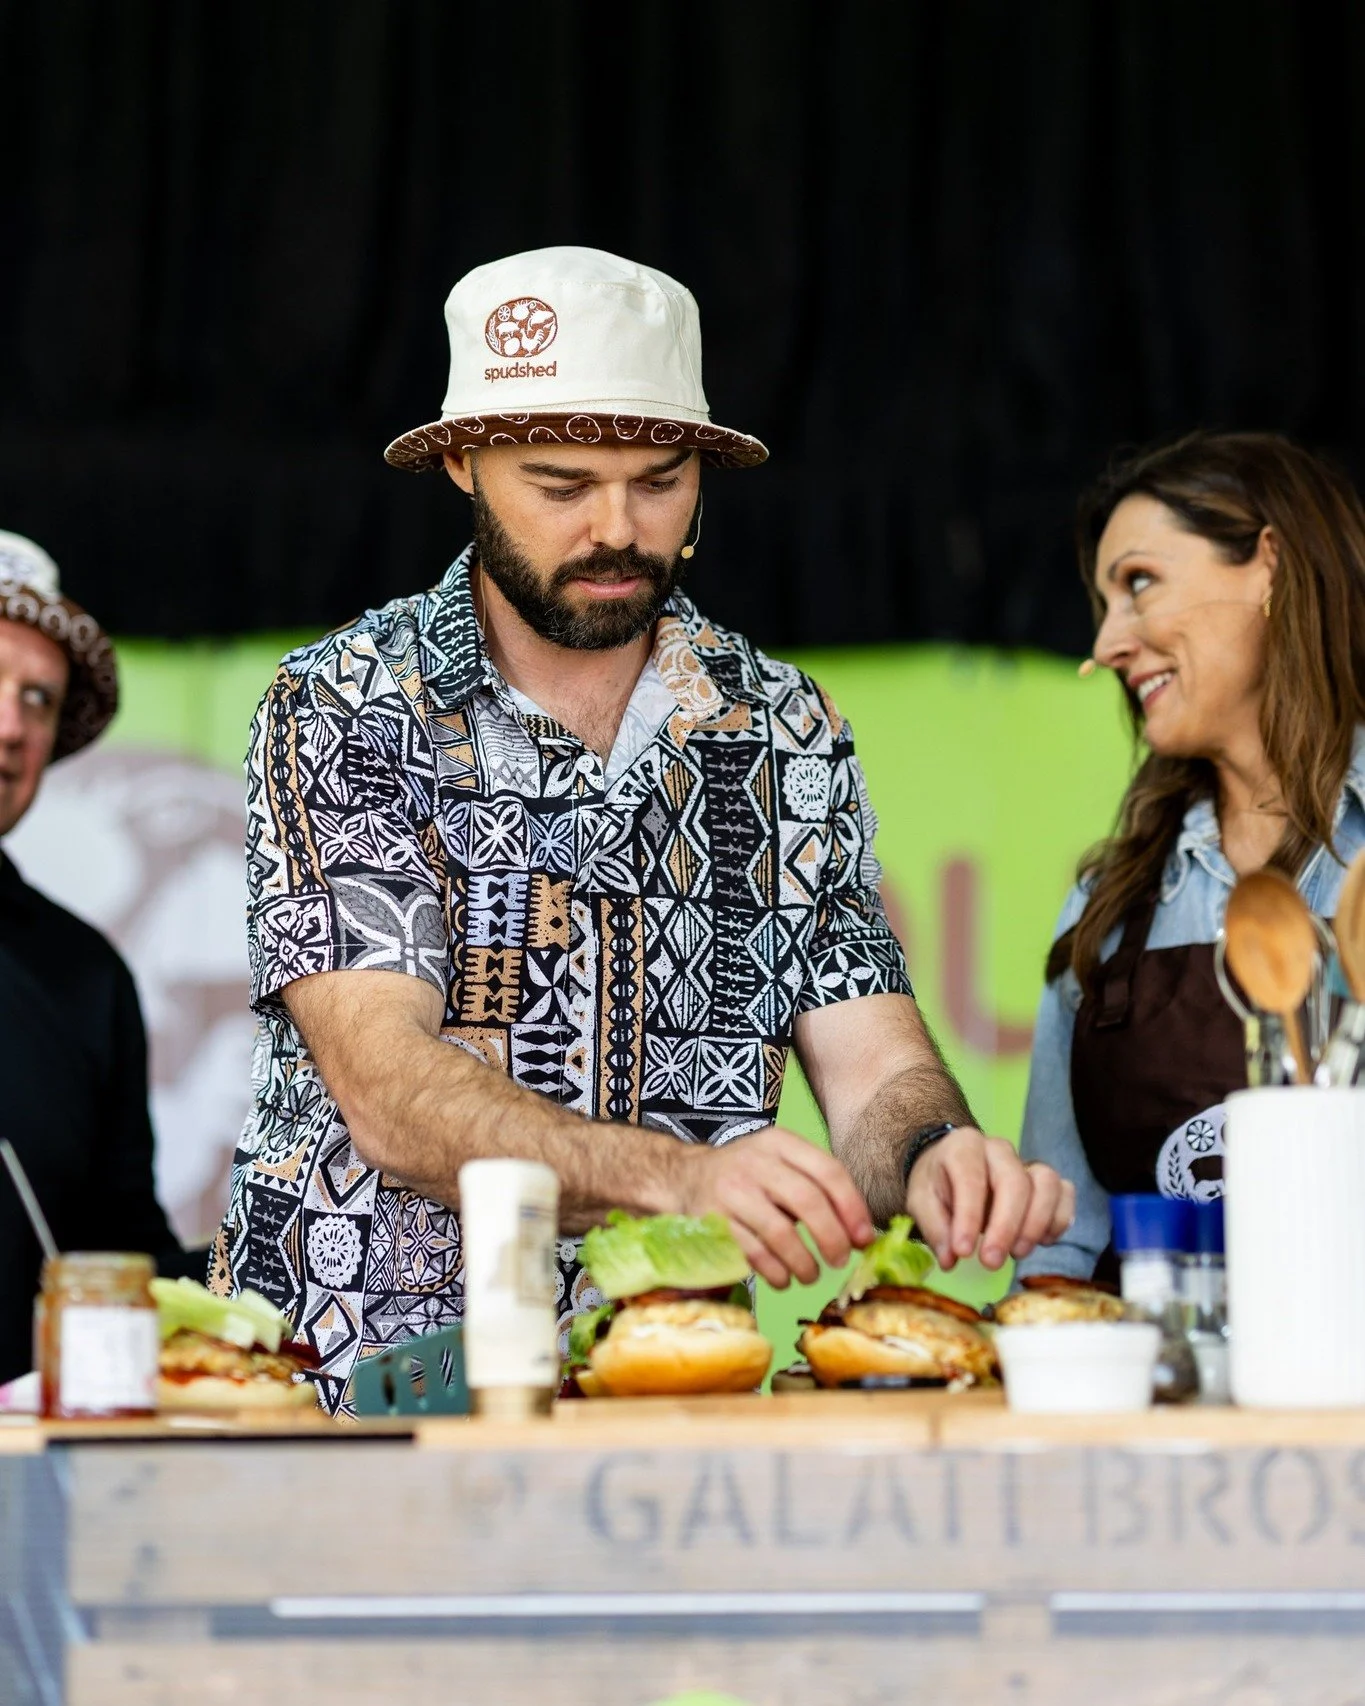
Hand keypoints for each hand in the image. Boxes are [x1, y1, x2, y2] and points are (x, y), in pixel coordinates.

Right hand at [673, 1127, 875, 1287]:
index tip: (864, 1239)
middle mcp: (756, 1162)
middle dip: (832, 1238)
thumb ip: (818, 1190)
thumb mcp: (780, 1165)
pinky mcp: (714, 1221)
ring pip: (780, 1232)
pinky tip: (784, 1279)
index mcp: (780, 1143)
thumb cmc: (748, 1178)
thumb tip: (862, 1235)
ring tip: (811, 1275)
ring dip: (804, 1262)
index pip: (828, 1170)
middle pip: (807, 1201)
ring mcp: (732, 1191)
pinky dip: (776, 1272)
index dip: (852, 1208)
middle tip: (841, 1261)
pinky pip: (753, 1253)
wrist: (684, 1178)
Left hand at [906, 1127, 1073, 1270]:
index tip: (963, 1252)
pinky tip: (1042, 1242)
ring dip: (1036, 1223)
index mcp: (963, 1146)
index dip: (969, 1217)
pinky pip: (1065, 1193)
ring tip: (1017, 1253)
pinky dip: (1058, 1220)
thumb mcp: (921, 1201)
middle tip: (991, 1262)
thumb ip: (934, 1227)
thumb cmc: (939, 1185)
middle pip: (1015, 1182)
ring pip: (1046, 1183)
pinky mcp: (1046, 1180)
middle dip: (1005, 1227)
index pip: (971, 1177)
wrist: (953, 1169)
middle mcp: (998, 1150)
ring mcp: (1026, 1162)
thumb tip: (950, 1259)